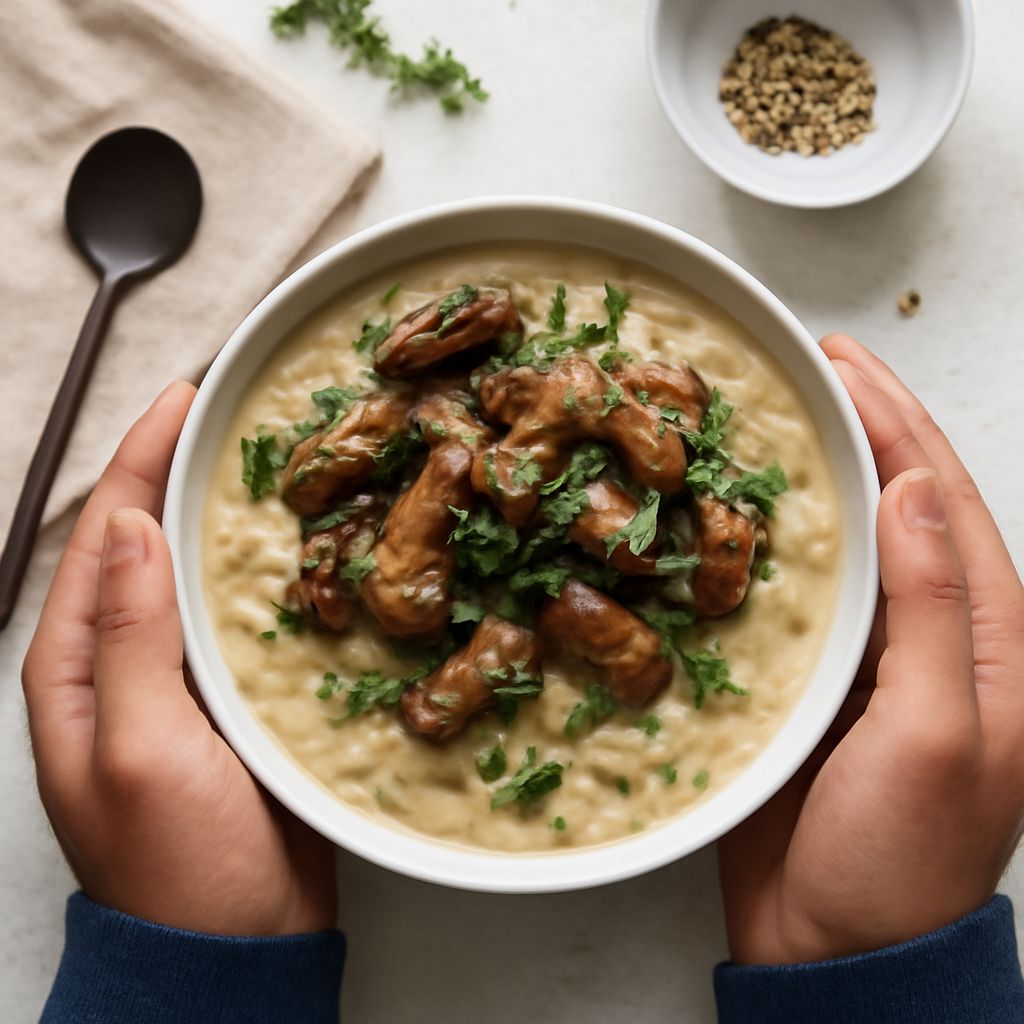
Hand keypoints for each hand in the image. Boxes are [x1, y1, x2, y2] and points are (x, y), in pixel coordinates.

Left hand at [22, 383, 336, 935]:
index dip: (139, 459)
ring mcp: (174, 681)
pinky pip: (235, 615)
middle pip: (145, 541)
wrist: (233, 949)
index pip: (103, 535)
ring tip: (262, 461)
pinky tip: (291, 547)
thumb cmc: (179, 867)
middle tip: (230, 413)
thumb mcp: (143, 750)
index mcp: (76, 667)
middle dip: (178, 471)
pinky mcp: (226, 701)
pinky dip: (256, 570)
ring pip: (193, 572)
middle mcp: (119, 664)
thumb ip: (130, 639)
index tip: (185, 398)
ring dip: (220, 515)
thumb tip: (133, 528)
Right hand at [718, 334, 1023, 964]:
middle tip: (800, 367)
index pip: (942, 496)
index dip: (895, 419)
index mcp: (991, 637)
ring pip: (840, 539)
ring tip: (764, 421)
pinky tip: (729, 515)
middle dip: (855, 426)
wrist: (839, 948)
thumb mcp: (939, 737)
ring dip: (806, 476)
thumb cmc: (901, 859)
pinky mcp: (814, 679)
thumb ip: (937, 613)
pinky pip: (793, 591)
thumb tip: (912, 492)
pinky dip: (764, 542)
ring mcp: (870, 654)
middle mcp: (933, 632)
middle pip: (893, 501)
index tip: (842, 359)